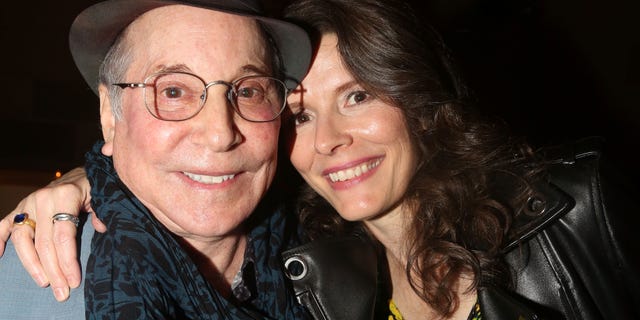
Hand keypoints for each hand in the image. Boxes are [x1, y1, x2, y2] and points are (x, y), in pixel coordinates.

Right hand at [0, 167, 105, 300]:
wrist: (83, 173)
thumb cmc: (94, 188)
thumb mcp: (103, 196)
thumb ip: (102, 212)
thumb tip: (101, 229)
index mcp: (65, 196)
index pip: (64, 236)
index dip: (68, 261)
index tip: (74, 281)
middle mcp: (43, 199)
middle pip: (44, 242)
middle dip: (53, 270)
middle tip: (62, 291)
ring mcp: (29, 203)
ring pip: (22, 238)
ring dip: (31, 264)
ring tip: (44, 282)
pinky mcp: (20, 207)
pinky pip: (4, 224)